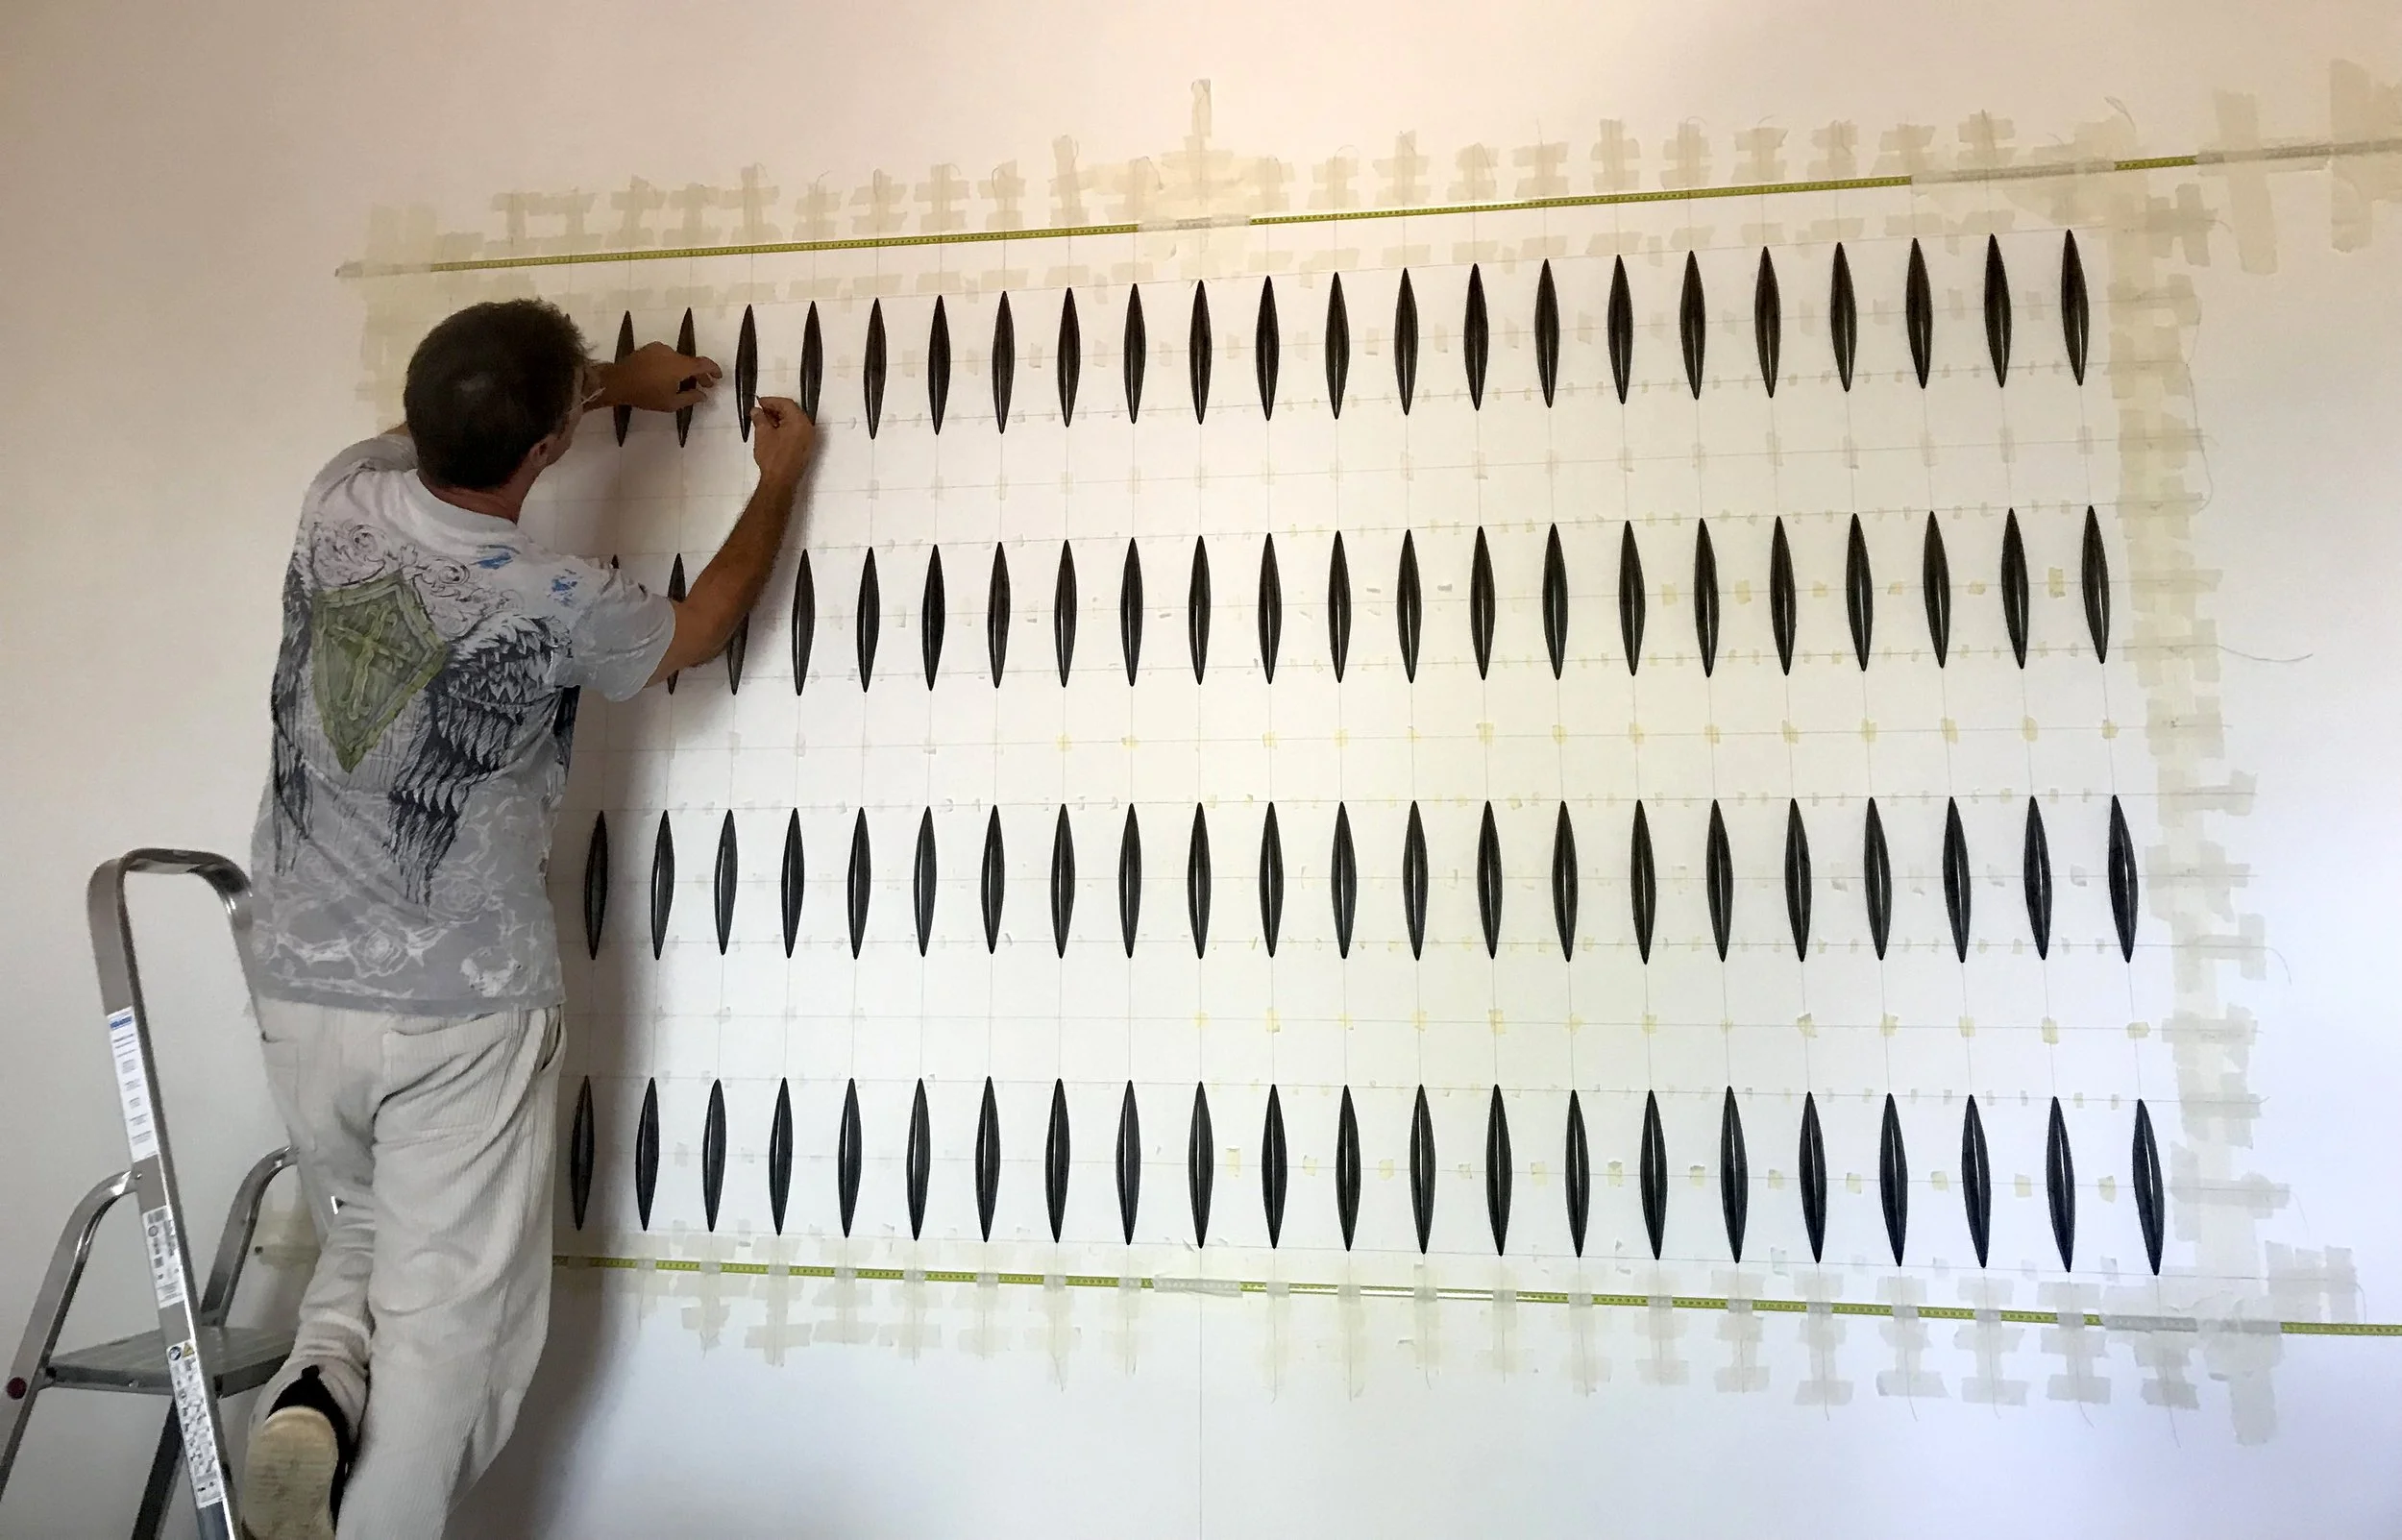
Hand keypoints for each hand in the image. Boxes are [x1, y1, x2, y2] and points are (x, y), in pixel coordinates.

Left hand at [595, 341, 720, 412]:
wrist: (617, 381)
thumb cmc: (646, 394)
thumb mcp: (671, 403)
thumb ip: (690, 398)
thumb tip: (703, 395)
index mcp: (681, 365)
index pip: (704, 364)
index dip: (714, 370)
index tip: (718, 377)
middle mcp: (672, 353)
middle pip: (691, 362)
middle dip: (699, 374)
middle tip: (704, 386)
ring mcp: (659, 349)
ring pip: (678, 360)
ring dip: (683, 370)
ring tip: (682, 384)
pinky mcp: (648, 349)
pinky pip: (666, 357)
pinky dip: (671, 365)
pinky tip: (666, 376)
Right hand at [751, 397, 814, 485]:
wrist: (780, 481)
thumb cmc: (772, 457)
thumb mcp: (763, 434)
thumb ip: (760, 418)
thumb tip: (756, 411)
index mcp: (799, 422)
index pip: (786, 404)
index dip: (771, 401)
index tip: (759, 402)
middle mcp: (808, 428)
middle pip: (792, 411)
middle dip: (775, 409)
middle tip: (760, 411)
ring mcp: (808, 439)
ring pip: (794, 422)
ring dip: (780, 419)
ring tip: (764, 421)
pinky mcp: (806, 447)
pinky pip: (796, 431)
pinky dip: (785, 428)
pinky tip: (773, 431)